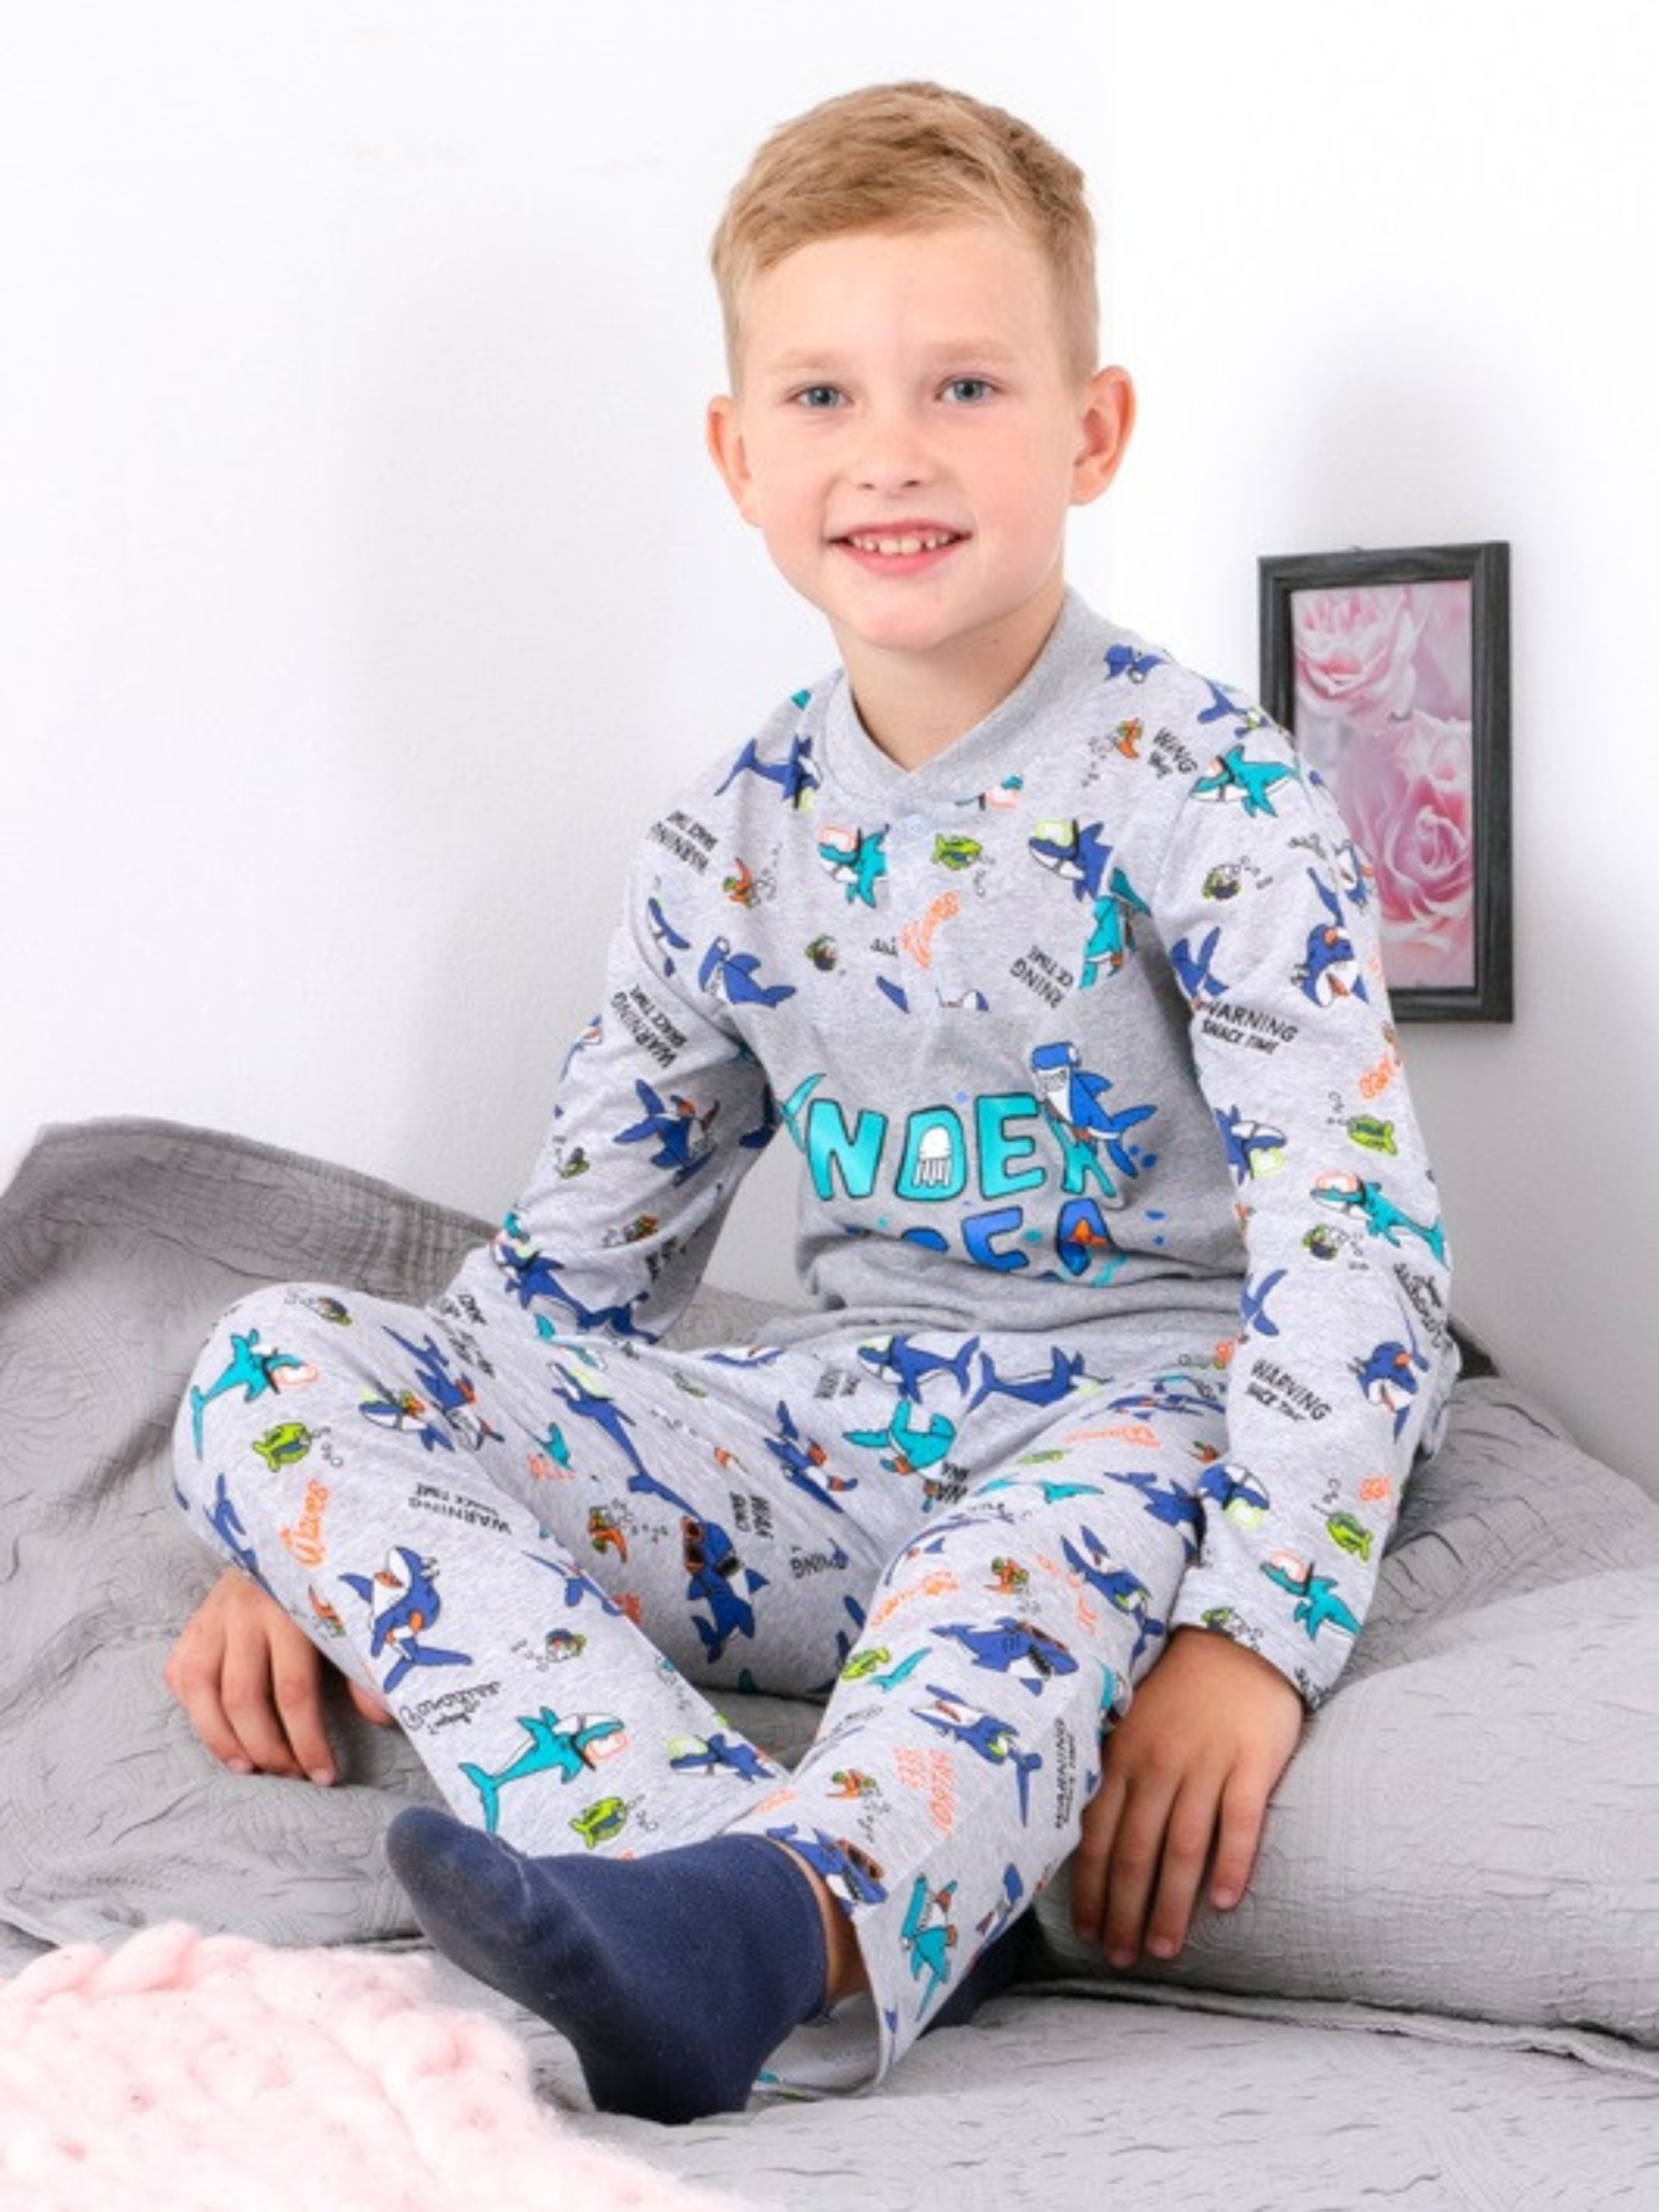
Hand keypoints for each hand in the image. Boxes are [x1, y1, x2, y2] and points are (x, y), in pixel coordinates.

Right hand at [163, 1568, 393, 1783]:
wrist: (287, 1528)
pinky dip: (192, 1708)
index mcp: (292, 1609)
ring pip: (201, 1691)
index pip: (294, 1692)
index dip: (307, 1741)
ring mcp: (213, 1617)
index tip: (323, 1776)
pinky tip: (215, 1731)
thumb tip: (382, 1715)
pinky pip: (179, 1672)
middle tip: (288, 1775)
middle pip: (244, 1698)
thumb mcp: (350, 1615)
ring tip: (246, 1768)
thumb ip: (363, 1664)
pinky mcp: (193, 1621)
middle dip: (267, 1748)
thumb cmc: (324, 1582)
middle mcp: (245, 1613)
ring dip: (221, 1740)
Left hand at [1071, 1626, 1303, 1967]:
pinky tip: (1223, 1903)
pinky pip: (1240, 1822)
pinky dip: (1232, 1863)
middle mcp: (1158, 1763)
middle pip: (1135, 1851)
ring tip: (1165, 1949)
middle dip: (1125, 1911)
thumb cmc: (1178, 1694)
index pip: (1096, 1835)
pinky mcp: (1252, 1762)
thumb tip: (1083, 1842)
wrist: (1237, 1643)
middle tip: (1122, 1958)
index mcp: (1122, 1756)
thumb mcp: (1130, 1726)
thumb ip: (1112, 1776)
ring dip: (1172, 1904)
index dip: (1090, 1889)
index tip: (1087, 1934)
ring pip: (1183, 1847)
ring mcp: (1205, 1763)